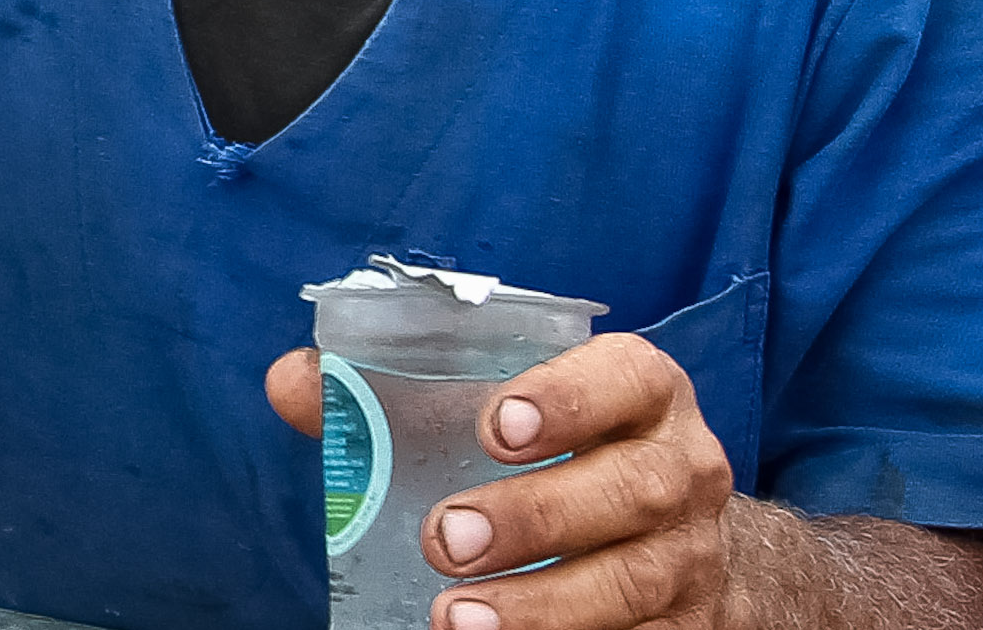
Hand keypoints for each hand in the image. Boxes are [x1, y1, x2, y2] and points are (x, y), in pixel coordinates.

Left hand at [267, 335, 733, 628]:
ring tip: (455, 619)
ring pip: (632, 582)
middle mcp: (681, 469)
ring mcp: (690, 556)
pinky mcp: (688, 628)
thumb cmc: (572, 449)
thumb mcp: (510, 405)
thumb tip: (292, 381)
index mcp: (642, 393)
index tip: (494, 426)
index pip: (625, 378)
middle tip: (445, 539)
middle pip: (630, 490)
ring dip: (543, 607)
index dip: (568, 398)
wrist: (681, 534)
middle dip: (536, 518)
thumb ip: (401, 389)